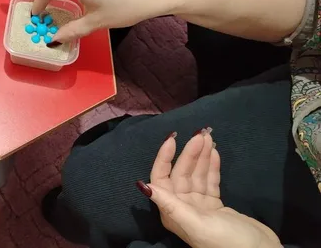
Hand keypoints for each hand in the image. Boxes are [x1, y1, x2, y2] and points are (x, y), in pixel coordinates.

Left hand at [139, 130, 280, 247]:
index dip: (164, 157)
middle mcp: (182, 207)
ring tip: (208, 137)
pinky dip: (212, 166)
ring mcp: (199, 206)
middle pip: (181, 173)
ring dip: (201, 156)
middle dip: (190, 152)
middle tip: (202, 133)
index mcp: (172, 212)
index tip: (173, 138)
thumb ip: (170, 204)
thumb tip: (143, 185)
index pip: (161, 178)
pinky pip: (210, 181)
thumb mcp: (196, 224)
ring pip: (197, 174)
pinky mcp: (215, 206)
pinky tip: (214, 152)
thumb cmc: (226, 243)